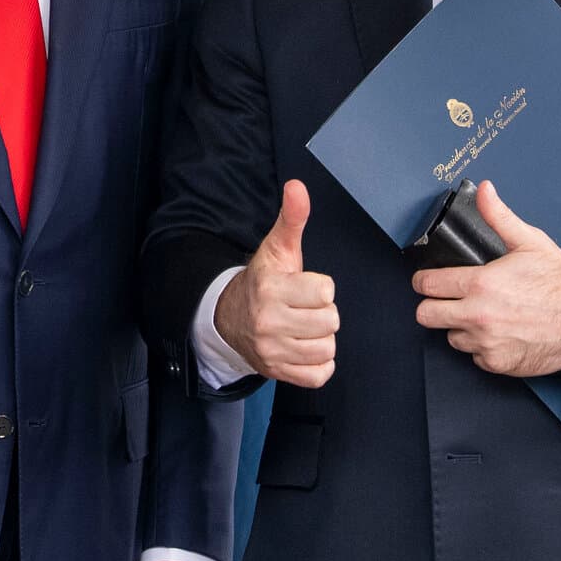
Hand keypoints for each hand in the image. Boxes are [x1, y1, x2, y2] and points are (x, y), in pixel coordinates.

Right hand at [213, 180, 337, 387]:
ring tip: (305, 326)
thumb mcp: (277, 248)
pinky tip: (305, 347)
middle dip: (323, 312)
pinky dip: (318, 363)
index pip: (325, 291)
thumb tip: (297, 186)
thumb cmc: (264, 280)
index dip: (321, 287)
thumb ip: (292, 218)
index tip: (305, 286)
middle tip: (305, 307)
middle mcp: (269, 321)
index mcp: (271, 288)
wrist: (230, 317)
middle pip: (330, 321)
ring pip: (327, 348)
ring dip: (322, 338)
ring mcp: (272, 351)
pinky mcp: (277, 373)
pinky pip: (319, 375)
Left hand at [413, 181, 560, 377]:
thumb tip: (484, 191)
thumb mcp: (530, 242)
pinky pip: (474, 357)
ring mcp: (487, 342)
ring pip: (450, 337)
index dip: (424, 280)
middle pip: (425, 315)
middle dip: (432, 305)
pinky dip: (482, 347)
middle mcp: (478, 315)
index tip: (427, 280)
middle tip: (445, 300)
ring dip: (460, 327)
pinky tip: (498, 333)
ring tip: (480, 315)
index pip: (427, 285)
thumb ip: (499, 216)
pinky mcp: (498, 363)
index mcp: (480, 284)